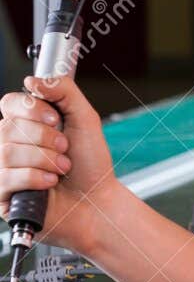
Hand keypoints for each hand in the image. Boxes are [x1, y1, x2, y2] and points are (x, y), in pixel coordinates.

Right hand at [0, 75, 117, 256]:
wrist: (97, 202)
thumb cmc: (90, 164)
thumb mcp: (85, 118)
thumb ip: (63, 90)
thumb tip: (31, 80)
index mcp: (26, 125)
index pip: (9, 103)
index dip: (31, 109)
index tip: (56, 119)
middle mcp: (10, 145)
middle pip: (8, 127)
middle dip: (46, 138)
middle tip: (65, 149)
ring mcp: (3, 170)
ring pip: (6, 152)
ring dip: (44, 159)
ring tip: (62, 167)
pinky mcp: (2, 195)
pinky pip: (6, 177)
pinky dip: (35, 178)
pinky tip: (50, 182)